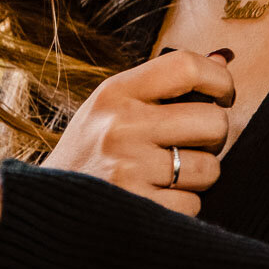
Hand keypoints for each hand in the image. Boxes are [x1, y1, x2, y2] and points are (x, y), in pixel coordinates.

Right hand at [43, 49, 233, 215]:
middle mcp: (121, 127)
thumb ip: (164, 85)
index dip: (219, 80)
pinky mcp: (138, 210)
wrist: (45, 208)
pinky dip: (183, 206)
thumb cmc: (89, 153)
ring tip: (170, 173)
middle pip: (212, 121)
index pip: (187, 67)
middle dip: (214, 136)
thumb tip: (223, 58)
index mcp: (115, 93)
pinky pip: (194, 205)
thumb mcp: (112, 107)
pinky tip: (157, 199)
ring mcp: (129, 170)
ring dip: (199, 174)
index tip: (222, 95)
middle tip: (193, 142)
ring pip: (210, 168)